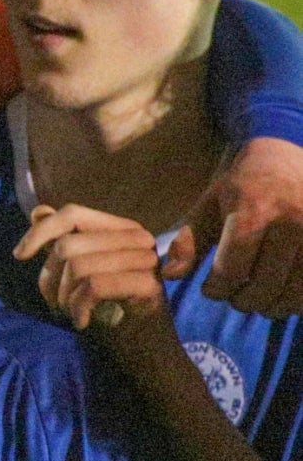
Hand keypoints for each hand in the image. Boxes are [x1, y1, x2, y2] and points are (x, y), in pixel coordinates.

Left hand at [16, 204, 166, 331]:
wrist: (141, 348)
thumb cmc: (106, 308)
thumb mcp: (77, 271)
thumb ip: (61, 239)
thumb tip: (39, 211)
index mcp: (122, 228)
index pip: (72, 214)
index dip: (41, 232)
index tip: (20, 255)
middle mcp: (138, 237)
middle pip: (68, 244)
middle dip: (49, 278)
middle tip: (55, 302)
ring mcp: (146, 260)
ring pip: (77, 265)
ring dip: (64, 297)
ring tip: (71, 312)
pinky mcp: (148, 285)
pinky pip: (93, 286)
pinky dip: (78, 307)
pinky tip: (82, 321)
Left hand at [167, 137, 302, 314]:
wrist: (289, 154)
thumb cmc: (244, 184)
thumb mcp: (210, 205)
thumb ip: (188, 241)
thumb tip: (170, 276)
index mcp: (254, 210)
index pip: (233, 269)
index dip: (217, 289)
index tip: (211, 289)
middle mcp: (292, 221)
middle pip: (264, 285)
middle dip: (244, 301)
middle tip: (237, 299)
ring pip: (294, 292)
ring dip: (274, 306)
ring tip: (261, 302)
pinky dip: (298, 300)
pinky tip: (285, 295)